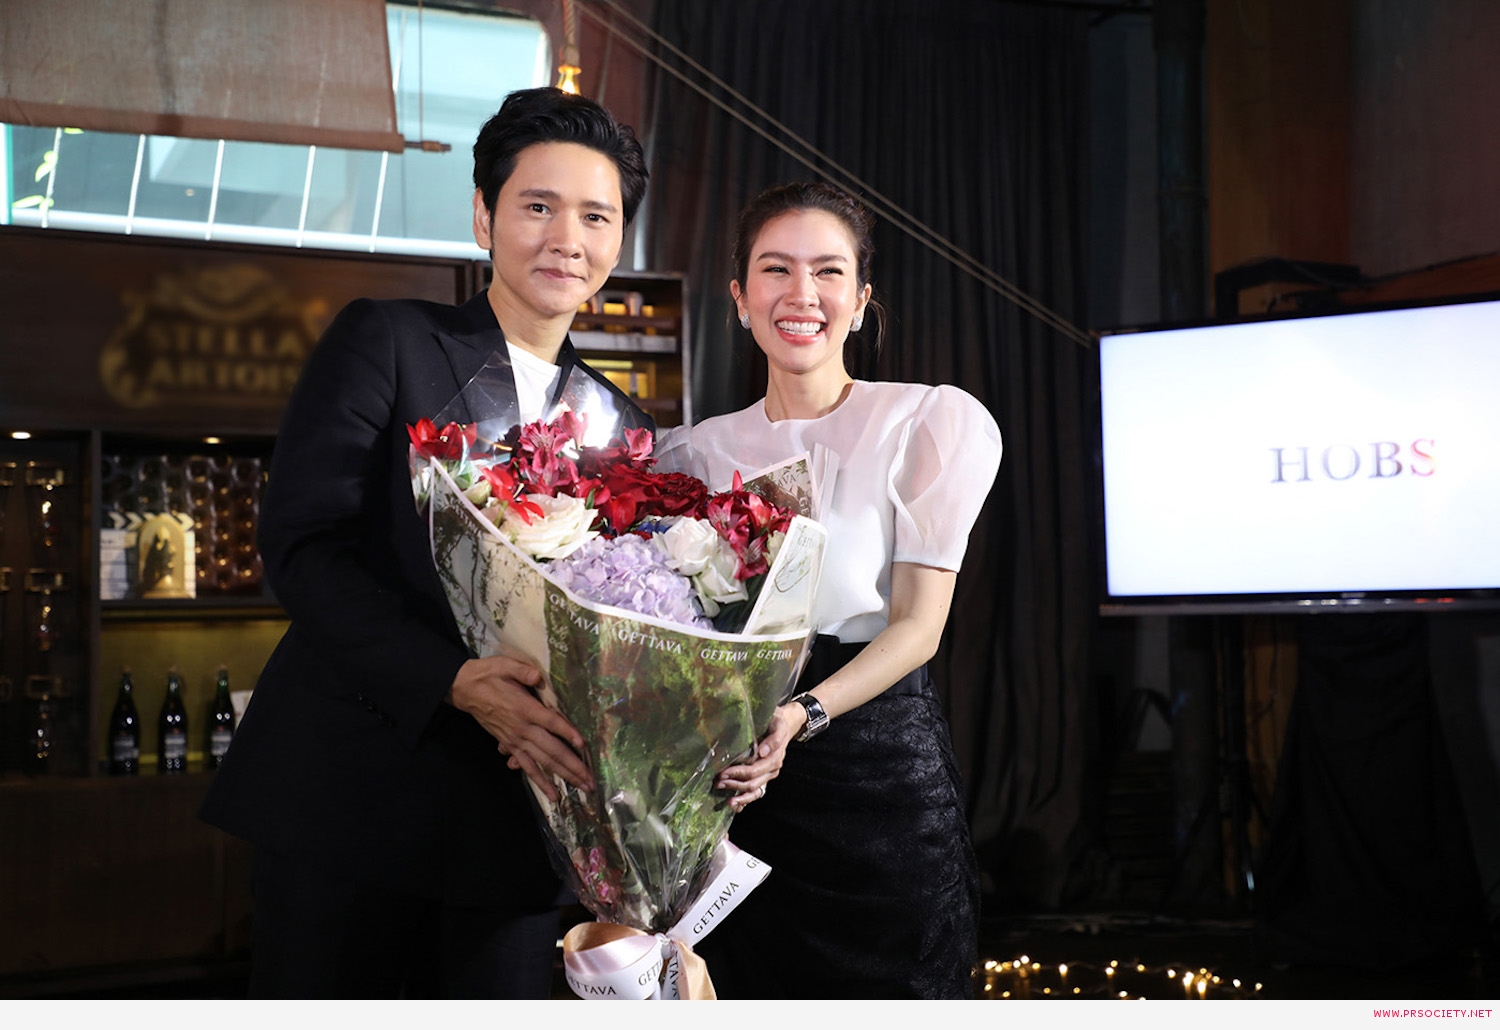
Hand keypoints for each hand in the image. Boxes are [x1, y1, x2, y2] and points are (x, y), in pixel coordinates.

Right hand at [448, 654, 592, 800]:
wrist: (465, 689)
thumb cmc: (489, 675)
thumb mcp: (504, 666)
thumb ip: (522, 671)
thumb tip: (537, 676)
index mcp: (524, 708)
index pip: (550, 722)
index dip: (566, 732)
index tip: (582, 743)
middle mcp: (522, 729)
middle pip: (551, 750)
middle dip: (572, 766)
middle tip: (591, 781)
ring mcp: (516, 740)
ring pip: (542, 762)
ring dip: (563, 776)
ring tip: (581, 788)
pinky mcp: (510, 745)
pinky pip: (527, 767)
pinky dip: (540, 781)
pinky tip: (553, 794)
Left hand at [716, 702, 807, 810]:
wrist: (786, 723)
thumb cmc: (777, 721)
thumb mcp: (777, 724)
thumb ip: (773, 739)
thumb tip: (762, 752)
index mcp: (774, 757)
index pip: (754, 770)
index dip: (738, 773)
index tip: (722, 773)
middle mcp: (773, 768)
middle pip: (752, 783)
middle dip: (734, 785)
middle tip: (718, 783)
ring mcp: (769, 774)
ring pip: (755, 791)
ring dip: (740, 796)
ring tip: (727, 801)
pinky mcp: (765, 777)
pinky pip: (757, 793)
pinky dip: (746, 800)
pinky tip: (736, 805)